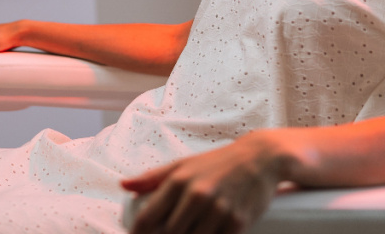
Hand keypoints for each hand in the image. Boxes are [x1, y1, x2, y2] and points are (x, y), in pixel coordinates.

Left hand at [121, 133, 282, 233]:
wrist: (260, 159)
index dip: (139, 233)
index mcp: (179, 180)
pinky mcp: (237, 223)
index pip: (149, 217)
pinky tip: (209, 231)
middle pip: (169, 233)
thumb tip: (124, 185)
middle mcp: (197, 195)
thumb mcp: (183, 165)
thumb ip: (153, 178)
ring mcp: (218, 210)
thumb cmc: (217, 163)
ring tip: (192, 228)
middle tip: (171, 232)